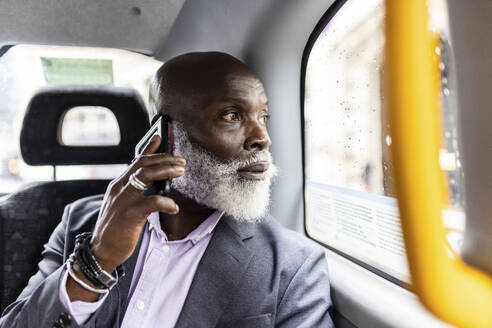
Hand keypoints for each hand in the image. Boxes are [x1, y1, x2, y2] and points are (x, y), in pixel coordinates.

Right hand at [90, 135, 185, 271]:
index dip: (149, 148)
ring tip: (180, 172)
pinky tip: (174, 207)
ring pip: (146, 176)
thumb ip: (134, 191)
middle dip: (164, 159)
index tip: (160, 136)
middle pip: (143, 164)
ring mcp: (123, 200)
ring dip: (166, 171)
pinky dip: (166, 202)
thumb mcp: (122, 204)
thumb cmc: (116, 228)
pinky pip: (152, 202)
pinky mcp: (130, 214)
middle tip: (181, 161)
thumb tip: (155, 181)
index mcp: (118, 184)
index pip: (136, 161)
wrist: (101, 251)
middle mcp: (119, 188)